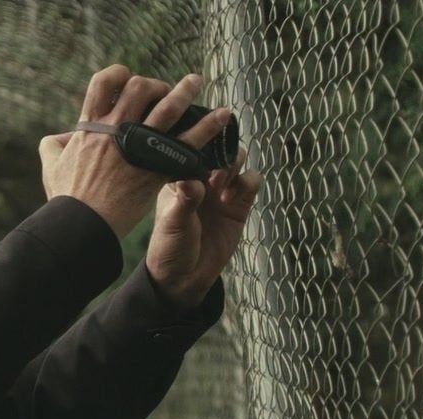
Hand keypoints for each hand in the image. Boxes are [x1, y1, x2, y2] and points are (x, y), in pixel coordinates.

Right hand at [39, 66, 231, 237]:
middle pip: (139, 88)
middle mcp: (115, 130)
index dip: (118, 75)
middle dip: (153, 84)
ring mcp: (137, 147)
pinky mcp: (156, 168)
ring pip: (168, 108)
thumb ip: (54, 145)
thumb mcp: (52, 166)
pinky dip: (207, 128)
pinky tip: (222, 118)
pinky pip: (187, 143)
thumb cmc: (66, 198)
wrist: (82, 224)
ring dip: (186, 91)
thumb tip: (63, 136)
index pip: (103, 82)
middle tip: (163, 91)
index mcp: (90, 126)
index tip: (127, 81)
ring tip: (197, 82)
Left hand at [146, 148, 262, 306]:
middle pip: (218, 148)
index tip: (204, 139)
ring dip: (233, 166)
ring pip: (236, 160)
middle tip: (213, 173)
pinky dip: (247, 183)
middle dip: (219, 153)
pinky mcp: (240, 203)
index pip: (191, 148)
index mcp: (178, 175)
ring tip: (220, 185)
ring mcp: (221, 189)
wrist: (185, 276)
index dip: (200, 141)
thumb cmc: (170, 246)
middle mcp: (201, 177)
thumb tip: (191, 182)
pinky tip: (231, 199)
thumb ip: (184, 201)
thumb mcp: (172, 223)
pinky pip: (251, 181)